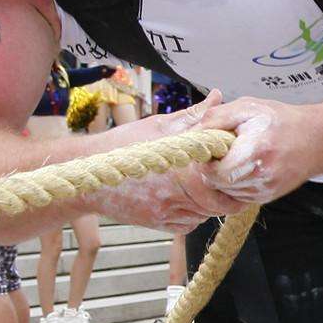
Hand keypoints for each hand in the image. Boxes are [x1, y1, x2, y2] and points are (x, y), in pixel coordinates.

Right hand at [86, 92, 248, 230]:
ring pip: (204, 214)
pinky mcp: (157, 223)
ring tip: (204, 185)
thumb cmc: (123, 144)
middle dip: (226, 192)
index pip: (225, 180)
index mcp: (183, 167)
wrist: (86, 173)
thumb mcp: (159, 125)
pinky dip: (192, 215)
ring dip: (209, 203)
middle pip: (219, 203)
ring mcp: (166, 212)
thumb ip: (193, 115)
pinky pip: (187, 225)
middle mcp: (177, 194)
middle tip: (228, 179)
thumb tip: (217, 96)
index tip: (235, 164)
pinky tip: (185, 198)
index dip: (234, 174)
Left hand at [197, 97, 322, 205]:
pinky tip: (246, 166)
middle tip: (222, 151)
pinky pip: (238, 196)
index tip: (211, 147)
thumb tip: (194, 132)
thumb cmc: (281, 121)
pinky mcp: (267, 197)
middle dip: (213, 168)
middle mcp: (262, 176)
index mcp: (256, 151)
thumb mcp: (248, 107)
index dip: (206, 160)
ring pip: (226, 192)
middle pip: (218, 184)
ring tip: (237, 156)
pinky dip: (235, 183)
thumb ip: (217, 117)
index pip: (214, 172)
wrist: (316, 140)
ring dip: (223, 176)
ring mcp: (265, 190)